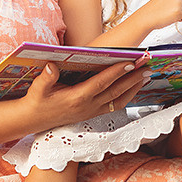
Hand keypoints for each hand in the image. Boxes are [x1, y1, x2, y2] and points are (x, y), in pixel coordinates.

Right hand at [22, 57, 148, 132]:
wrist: (33, 120)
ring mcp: (92, 111)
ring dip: (134, 88)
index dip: (117, 72)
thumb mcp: (37, 89)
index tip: (130, 62)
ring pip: (119, 100)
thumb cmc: (36, 101)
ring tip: (146, 75)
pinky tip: (133, 87)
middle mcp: (88, 106)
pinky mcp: (92, 114)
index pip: (101, 83)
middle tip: (147, 67)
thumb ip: (45, 78)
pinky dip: (127, 95)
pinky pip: (115, 105)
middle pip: (116, 91)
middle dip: (133, 78)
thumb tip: (51, 65)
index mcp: (77, 98)